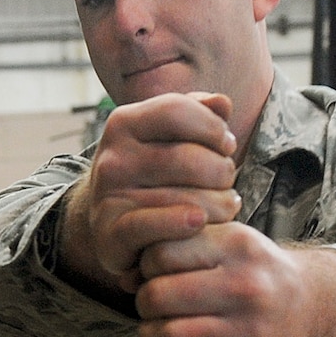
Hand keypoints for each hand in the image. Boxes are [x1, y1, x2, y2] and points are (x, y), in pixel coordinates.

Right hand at [59, 93, 243, 294]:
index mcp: (123, 123)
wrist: (107, 223)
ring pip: (181, 198)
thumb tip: (222, 103)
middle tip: (228, 182)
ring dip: (217, 205)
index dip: (213, 127)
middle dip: (221, 171)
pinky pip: (154, 226)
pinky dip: (182, 225)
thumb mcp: (167, 137)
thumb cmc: (150, 173)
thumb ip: (196, 114)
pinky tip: (199, 222)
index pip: (176, 110)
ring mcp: (108, 197)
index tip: (227, 146)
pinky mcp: (110, 233)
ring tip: (225, 207)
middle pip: (186, 158)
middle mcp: (112, 158)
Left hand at [133, 226, 335, 336]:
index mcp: (235, 247)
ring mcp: (248, 328)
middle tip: (150, 305)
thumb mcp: (228, 239)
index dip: (145, 266)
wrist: (311, 302)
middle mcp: (244, 286)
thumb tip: (126, 275)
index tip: (151, 273)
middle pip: (159, 296)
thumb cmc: (255, 269)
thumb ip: (180, 245)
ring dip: (148, 336)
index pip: (161, 254)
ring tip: (152, 331)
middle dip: (143, 302)